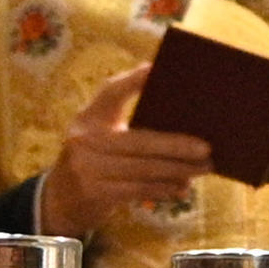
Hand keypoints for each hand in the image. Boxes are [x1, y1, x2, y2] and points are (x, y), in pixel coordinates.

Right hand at [41, 67, 210, 233]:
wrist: (61, 198)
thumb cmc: (92, 158)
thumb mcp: (98, 132)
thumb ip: (123, 115)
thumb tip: (168, 96)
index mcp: (89, 117)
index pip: (110, 93)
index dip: (132, 80)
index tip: (155, 69)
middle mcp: (84, 140)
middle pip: (138, 141)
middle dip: (176, 145)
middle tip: (207, 148)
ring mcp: (87, 169)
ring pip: (142, 169)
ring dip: (177, 170)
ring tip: (204, 168)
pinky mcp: (95, 194)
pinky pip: (137, 191)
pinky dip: (163, 190)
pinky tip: (182, 188)